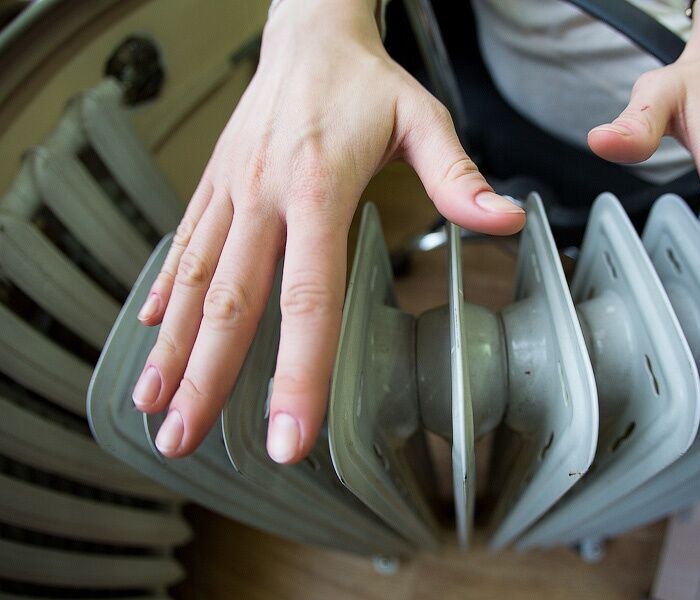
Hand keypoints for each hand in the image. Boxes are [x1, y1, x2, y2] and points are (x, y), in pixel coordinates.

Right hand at [131, 0, 524, 462]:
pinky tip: (151, 331)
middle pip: (231, 302)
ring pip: (194, 280)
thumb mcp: (422, 118)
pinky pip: (185, 245)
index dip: (299, 372)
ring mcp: (230, 190)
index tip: (290, 433)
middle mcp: (262, 193)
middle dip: (208, 379)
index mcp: (316, 186)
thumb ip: (457, 175)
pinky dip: (166, 292)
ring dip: (172, 348)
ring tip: (154, 406)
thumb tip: (505, 218)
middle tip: (183, 440)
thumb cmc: (364, 82)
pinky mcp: (214, 184)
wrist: (308, 32)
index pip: (309, 298)